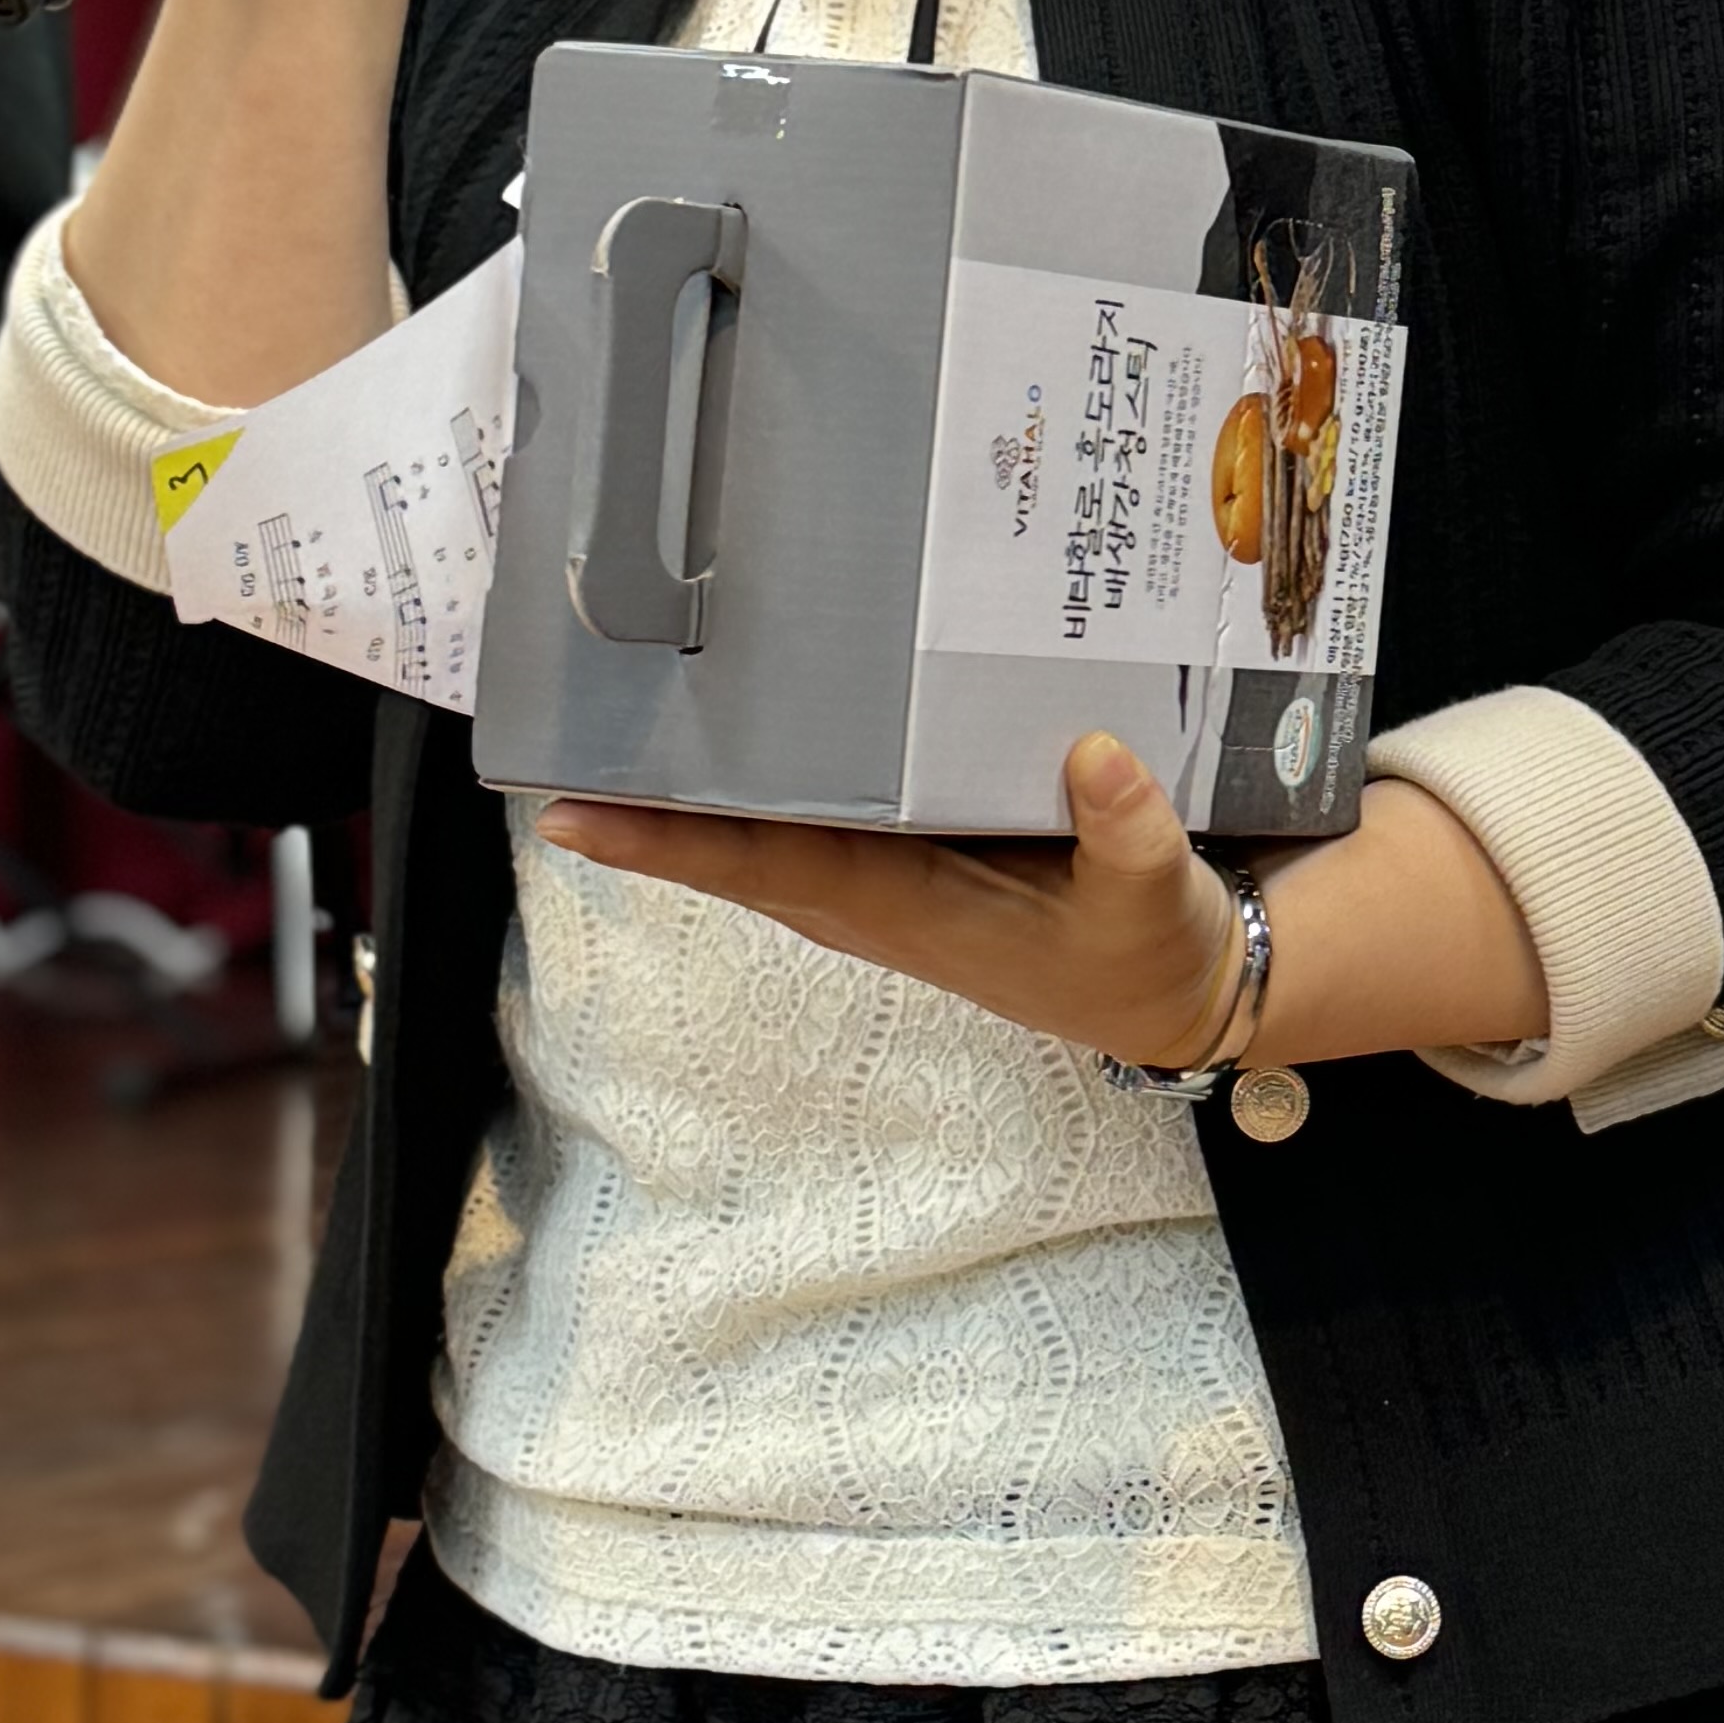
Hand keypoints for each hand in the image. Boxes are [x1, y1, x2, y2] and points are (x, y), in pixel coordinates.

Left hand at [538, 733, 1249, 1069]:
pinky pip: (809, 826)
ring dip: (689, 798)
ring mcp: (883, 891)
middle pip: (733, 851)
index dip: (669, 842)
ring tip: (612, 726)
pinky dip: (761, 788)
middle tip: (552, 741)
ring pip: (762, 840)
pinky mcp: (908, 870)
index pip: (766, 865)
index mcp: (909, 905)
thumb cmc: (1148, 951)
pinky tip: (741, 734)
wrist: (1171, 996)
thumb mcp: (1153, 898)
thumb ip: (1130, 831)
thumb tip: (1093, 756)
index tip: (572, 819)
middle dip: (644, 807)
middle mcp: (874, 900)